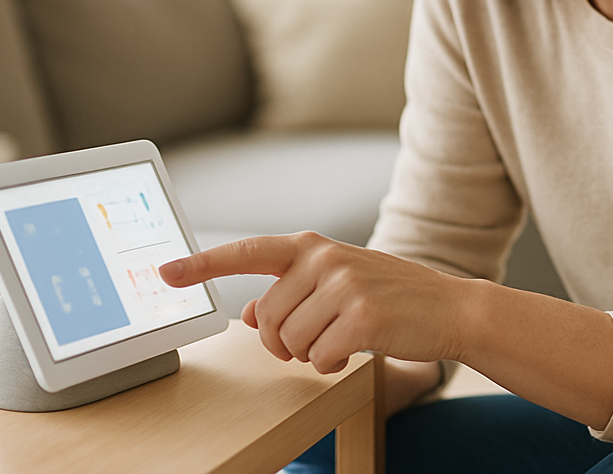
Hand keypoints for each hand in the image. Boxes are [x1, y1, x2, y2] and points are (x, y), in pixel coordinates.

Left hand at [159, 232, 466, 376]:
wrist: (448, 306)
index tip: (164, 273)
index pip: (247, 252)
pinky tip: (354, 350)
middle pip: (265, 319)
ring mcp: (344, 285)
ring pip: (288, 342)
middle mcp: (324, 259)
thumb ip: (291, 291)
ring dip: (308, 354)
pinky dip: (331, 365)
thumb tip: (246, 313)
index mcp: (312, 247)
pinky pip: (318, 359)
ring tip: (339, 338)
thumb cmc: (388, 295)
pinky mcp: (362, 317)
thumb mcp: (338, 282)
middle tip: (312, 339)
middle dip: (281, 342)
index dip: (202, 265)